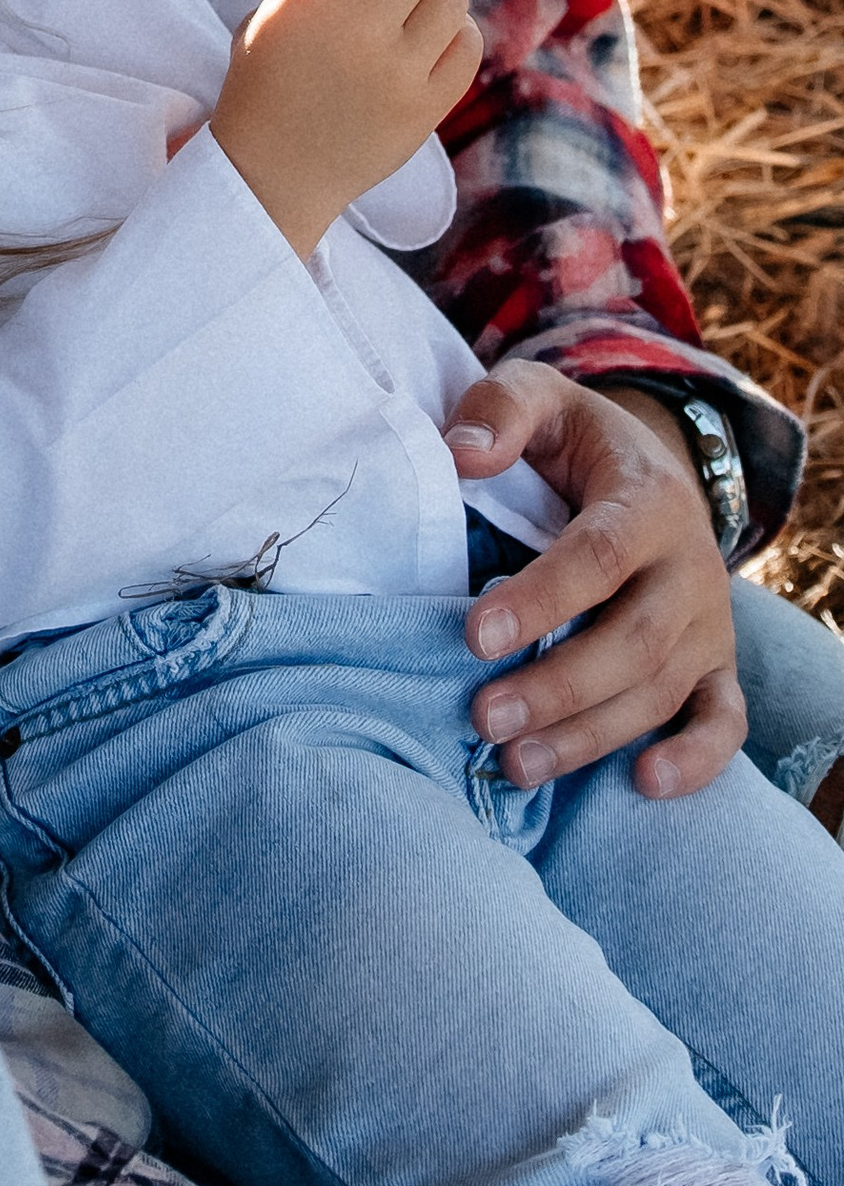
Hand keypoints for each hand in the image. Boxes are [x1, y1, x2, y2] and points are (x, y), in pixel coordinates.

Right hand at [211, 0, 481, 260]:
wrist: (271, 175)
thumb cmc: (266, 84)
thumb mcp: (272, 16)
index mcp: (313, 2)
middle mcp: (360, 33)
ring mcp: (399, 73)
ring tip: (410, 0)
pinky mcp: (425, 109)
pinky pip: (467, 46)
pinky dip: (452, 33)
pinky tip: (426, 39)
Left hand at [444, 370, 742, 799]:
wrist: (648, 474)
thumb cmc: (575, 446)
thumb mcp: (540, 402)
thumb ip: (499, 411)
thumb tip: (461, 455)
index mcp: (647, 503)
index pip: (599, 556)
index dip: (542, 599)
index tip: (475, 634)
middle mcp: (689, 569)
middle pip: (635, 640)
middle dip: (559, 685)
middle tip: (482, 716)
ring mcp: (708, 624)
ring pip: (662, 690)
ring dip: (592, 734)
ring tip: (515, 763)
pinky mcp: (716, 667)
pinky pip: (724, 720)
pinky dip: (697, 758)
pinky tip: (644, 783)